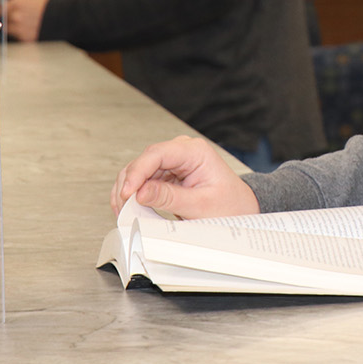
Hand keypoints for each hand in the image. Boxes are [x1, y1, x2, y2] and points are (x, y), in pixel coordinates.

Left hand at [4, 0, 52, 41]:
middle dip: (9, 18)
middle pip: (4, 20)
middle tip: (18, 16)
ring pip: (11, 29)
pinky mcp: (28, 39)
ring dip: (15, 26)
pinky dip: (24, 32)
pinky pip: (20, 36)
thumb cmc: (51, 2)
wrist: (66, 17)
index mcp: (16, 5)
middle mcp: (16, 18)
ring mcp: (21, 30)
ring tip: (28, 21)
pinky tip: (33, 27)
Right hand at [112, 134, 258, 218]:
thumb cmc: (229, 205)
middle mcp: (182, 152)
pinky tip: (129, 208)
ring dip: (128, 190)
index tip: (128, 193)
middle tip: (123, 208)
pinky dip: (133, 194)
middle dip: (130, 184)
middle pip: (144, 162)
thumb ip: (169, 198)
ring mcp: (173, 163)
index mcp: (195, 152)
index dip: (138, 173)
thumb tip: (140, 193)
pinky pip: (143, 181)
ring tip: (124, 211)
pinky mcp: (166, 175)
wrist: (239, 209)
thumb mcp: (200, 205)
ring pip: (139, 171)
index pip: (157, 154)